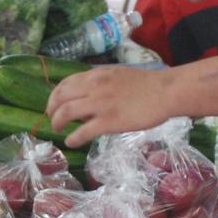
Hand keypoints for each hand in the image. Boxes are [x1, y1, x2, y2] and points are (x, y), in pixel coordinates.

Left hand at [47, 64, 182, 148]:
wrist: (166, 92)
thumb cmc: (146, 85)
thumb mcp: (117, 76)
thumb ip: (99, 85)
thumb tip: (85, 101)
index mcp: (96, 75)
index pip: (65, 83)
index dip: (55, 96)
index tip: (53, 105)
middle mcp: (94, 87)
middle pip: (61, 97)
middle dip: (51, 109)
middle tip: (52, 119)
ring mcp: (100, 105)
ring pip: (66, 113)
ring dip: (57, 123)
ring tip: (57, 130)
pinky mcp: (109, 122)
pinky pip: (83, 131)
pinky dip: (73, 138)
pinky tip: (71, 142)